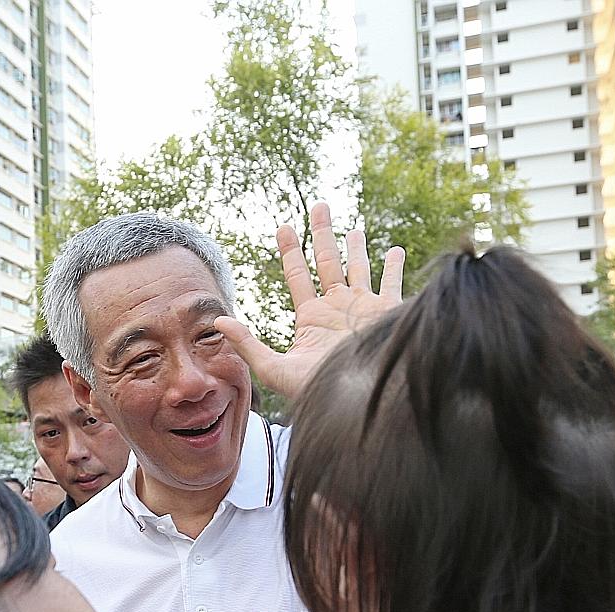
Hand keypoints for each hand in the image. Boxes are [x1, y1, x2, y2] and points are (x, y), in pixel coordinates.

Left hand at [215, 201, 405, 402]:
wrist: (357, 402)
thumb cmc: (317, 390)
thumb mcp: (276, 368)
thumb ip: (248, 344)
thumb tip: (218, 320)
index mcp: (312, 316)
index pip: (298, 275)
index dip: (290, 250)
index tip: (283, 227)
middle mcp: (337, 308)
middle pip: (328, 261)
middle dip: (323, 233)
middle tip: (319, 205)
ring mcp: (363, 309)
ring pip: (359, 268)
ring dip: (356, 248)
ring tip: (353, 228)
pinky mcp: (388, 313)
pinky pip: (392, 285)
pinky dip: (394, 268)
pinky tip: (395, 251)